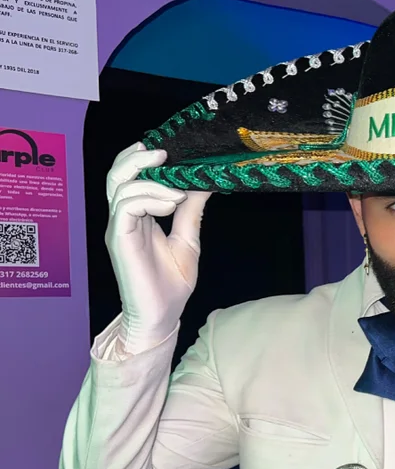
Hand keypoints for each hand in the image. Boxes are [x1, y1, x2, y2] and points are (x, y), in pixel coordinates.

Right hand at [105, 142, 210, 353]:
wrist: (162, 317)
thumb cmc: (171, 284)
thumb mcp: (187, 240)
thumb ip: (191, 211)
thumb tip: (204, 182)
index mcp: (138, 216)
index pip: (129, 176)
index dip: (143, 159)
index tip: (171, 151)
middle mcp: (123, 218)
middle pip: (116, 174)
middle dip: (137, 158)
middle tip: (164, 153)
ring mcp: (118, 228)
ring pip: (119, 186)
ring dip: (151, 181)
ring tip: (177, 191)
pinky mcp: (118, 239)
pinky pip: (126, 206)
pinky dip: (149, 198)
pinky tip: (170, 204)